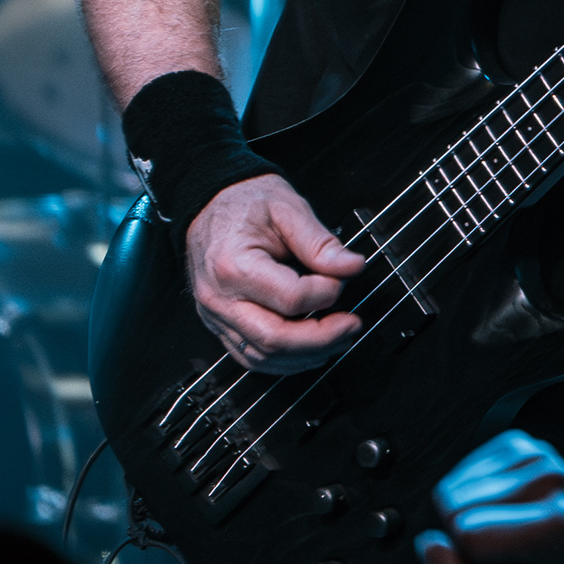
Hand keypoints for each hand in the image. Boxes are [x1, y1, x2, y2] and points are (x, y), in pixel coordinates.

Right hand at [186, 173, 367, 370]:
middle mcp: (220, 298)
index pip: (290, 298)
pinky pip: (249, 355)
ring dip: (306, 356)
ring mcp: (216, 315)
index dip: (326, 294)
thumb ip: (321, 242)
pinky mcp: (220, 323)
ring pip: (261, 357)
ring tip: (339, 339)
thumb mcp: (289, 209)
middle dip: (321, 338)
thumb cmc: (245, 202)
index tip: (344, 279)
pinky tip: (310, 351)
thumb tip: (351, 267)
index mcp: (234, 266)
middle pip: (274, 339)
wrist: (211, 203)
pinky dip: (283, 360)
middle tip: (352, 325)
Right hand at [414, 431, 563, 563]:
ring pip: (454, 488)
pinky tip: (507, 514)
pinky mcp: (523, 445)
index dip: (472, 563)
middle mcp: (551, 478)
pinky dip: (476, 496)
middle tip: (510, 555)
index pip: (465, 535)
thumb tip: (428, 543)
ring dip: (474, 517)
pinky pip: (463, 471)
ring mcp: (540, 455)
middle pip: (455, 506)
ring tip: (513, 536)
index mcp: (555, 525)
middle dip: (470, 539)